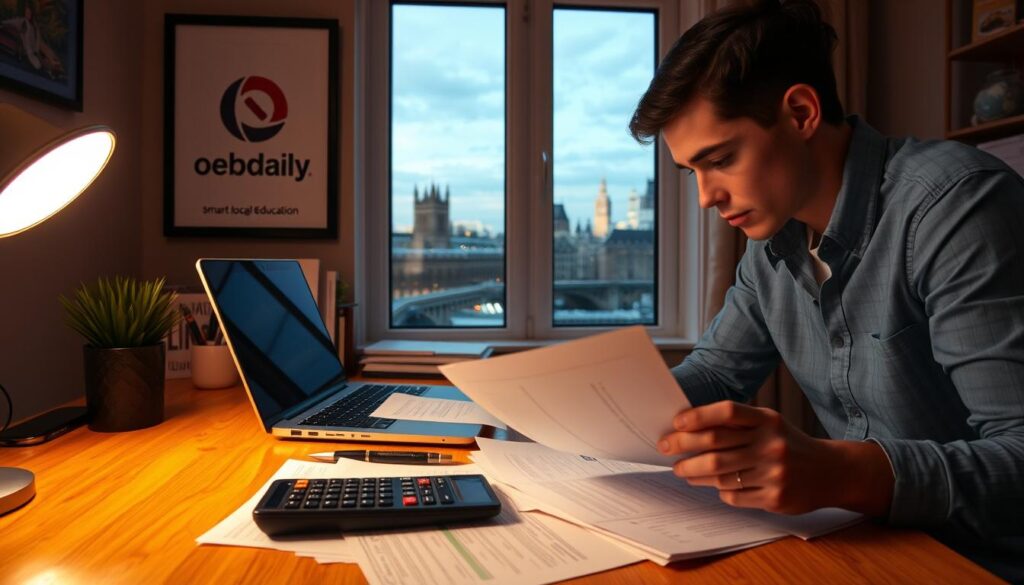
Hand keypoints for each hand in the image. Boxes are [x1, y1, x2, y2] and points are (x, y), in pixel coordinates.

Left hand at [658, 401, 893, 515]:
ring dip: (694, 472)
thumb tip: (688, 429)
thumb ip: (737, 424)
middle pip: (715, 445)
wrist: (831, 472)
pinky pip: (733, 495)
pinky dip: (719, 490)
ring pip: (719, 473)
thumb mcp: (770, 424)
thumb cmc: (788, 443)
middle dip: (683, 447)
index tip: (676, 423)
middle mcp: (771, 444)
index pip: (726, 413)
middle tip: (666, 448)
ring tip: (682, 470)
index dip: (697, 416)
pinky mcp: (775, 498)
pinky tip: (714, 485)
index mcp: (768, 420)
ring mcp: (774, 472)